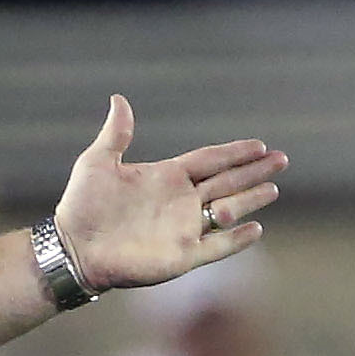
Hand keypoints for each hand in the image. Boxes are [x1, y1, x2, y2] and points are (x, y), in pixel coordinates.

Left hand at [51, 95, 287, 291]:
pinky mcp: (181, 256)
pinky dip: (236, 239)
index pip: (210, 161)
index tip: (259, 145)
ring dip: (250, 200)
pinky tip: (256, 228)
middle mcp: (181, 202)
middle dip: (254, 172)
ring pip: (228, 211)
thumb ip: (116, 134)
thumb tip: (118, 99)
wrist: (72, 247)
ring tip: (273, 189)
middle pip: (227, 182)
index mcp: (167, 177)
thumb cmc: (81, 205)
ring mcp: (183, 229)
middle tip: (282, 160)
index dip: (234, 153)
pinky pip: (216, 247)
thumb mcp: (97, 163)